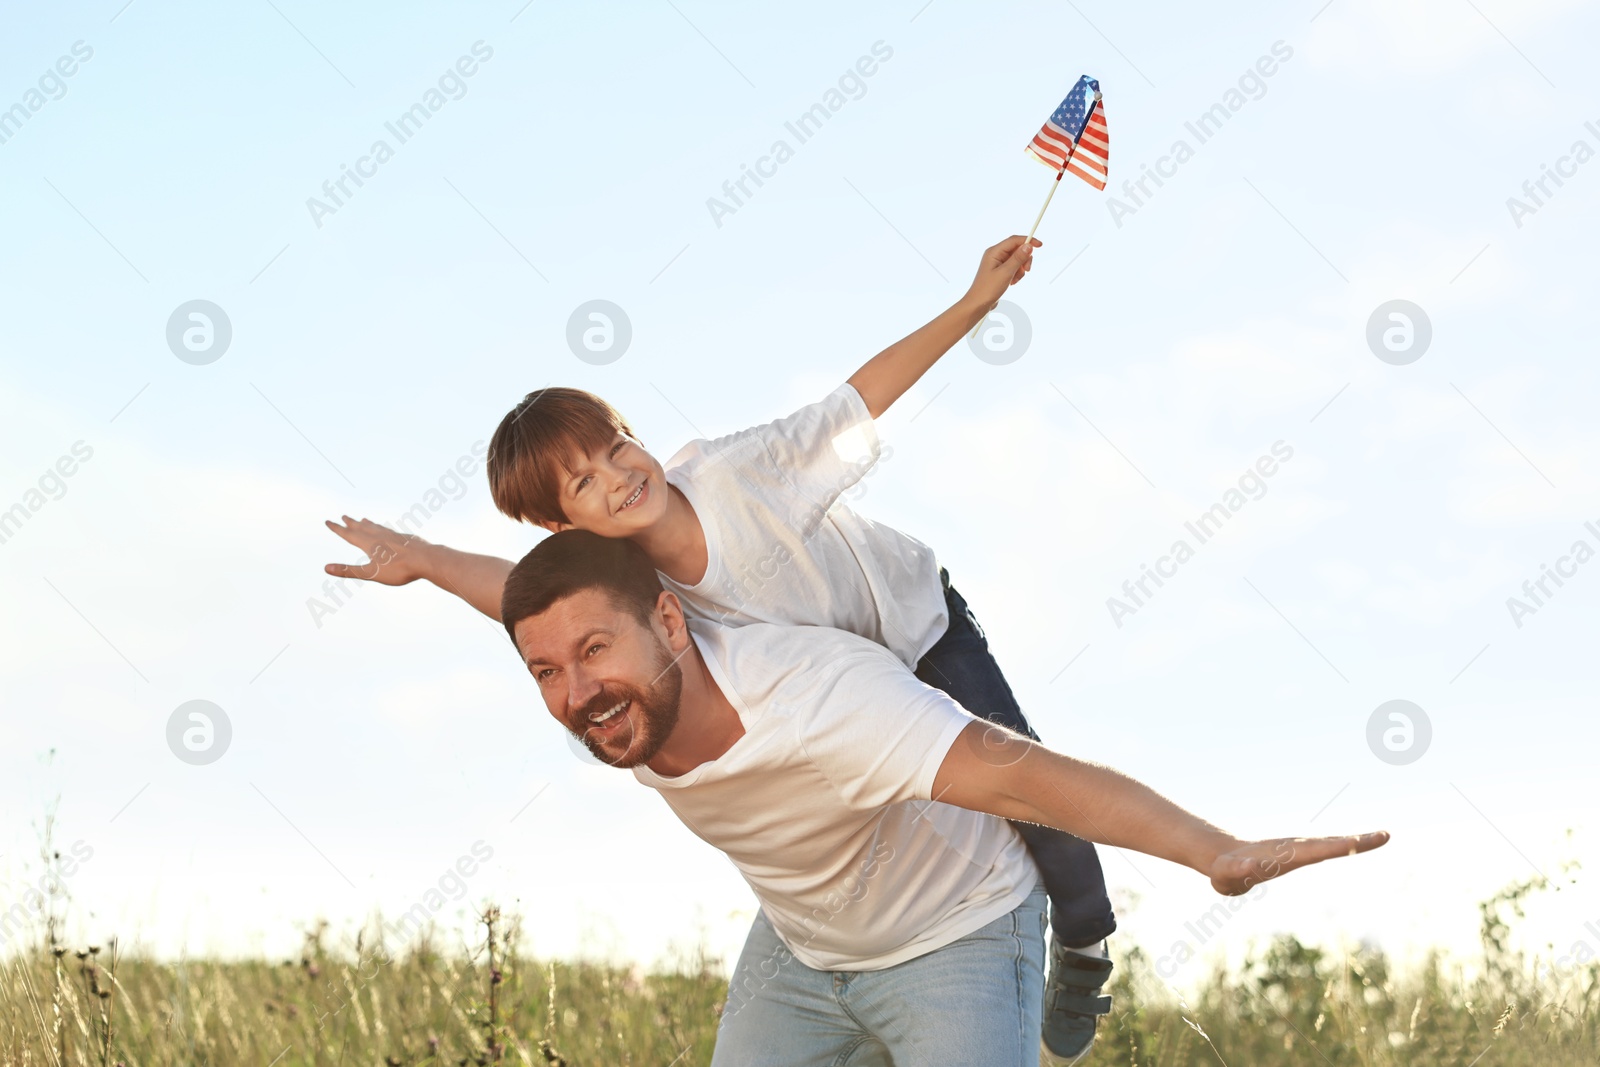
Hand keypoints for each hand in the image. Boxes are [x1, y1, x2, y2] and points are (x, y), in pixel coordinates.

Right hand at [324, 516, 432, 585]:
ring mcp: (393, 535)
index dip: (337, 528)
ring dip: (367, 524)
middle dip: (351, 523)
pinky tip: (388, 532)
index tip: (328, 521)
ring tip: (363, 520)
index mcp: (369, 543)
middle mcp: (380, 535)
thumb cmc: (398, 568)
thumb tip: (326, 568)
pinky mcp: (405, 538)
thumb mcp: (370, 573)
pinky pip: (390, 531)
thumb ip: (348, 571)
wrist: (426, 559)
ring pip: (377, 527)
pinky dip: (384, 529)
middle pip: (362, 528)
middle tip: (344, 516)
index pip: (348, 534)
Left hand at [964, 235, 1039, 313]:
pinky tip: (1012, 282)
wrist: (978, 304)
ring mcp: (997, 263)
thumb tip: (1028, 246)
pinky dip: (1016, 274)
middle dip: (1024, 259)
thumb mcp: (1006, 272)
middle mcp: (995, 255)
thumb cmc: (987, 289)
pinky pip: (1014, 267)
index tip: (1040, 245)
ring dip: (1020, 269)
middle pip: (1017, 249)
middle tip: (1027, 270)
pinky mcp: (1000, 270)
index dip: (1028, 240)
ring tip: (1014, 279)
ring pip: (1017, 259)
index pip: (1014, 240)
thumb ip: (1018, 258)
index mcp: (994, 252)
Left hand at [1208, 831, 1389, 895]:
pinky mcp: (1298, 856)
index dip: (1343, 847)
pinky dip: (1347, 844)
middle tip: (1384, 835)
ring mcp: (1299, 852)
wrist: (1222, 859)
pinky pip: (1326, 849)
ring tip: (1381, 836)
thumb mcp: (1228, 873)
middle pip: (1331, 845)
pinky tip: (1367, 840)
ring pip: (1331, 845)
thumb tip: (1251, 865)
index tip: (1364, 841)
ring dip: (1357, 842)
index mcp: (1285, 855)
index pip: (1318, 851)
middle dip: (1358, 842)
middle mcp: (1296, 850)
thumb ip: (1238, 870)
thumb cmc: (1226, 871)